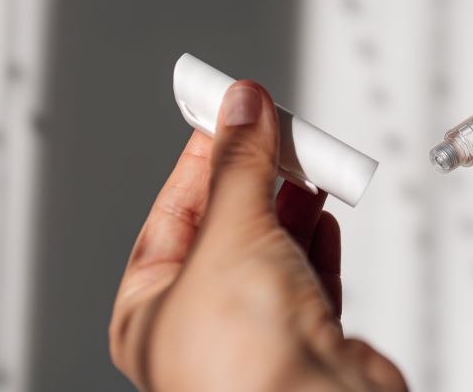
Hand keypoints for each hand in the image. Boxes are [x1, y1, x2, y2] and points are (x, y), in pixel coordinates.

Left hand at [110, 81, 405, 391]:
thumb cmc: (245, 365)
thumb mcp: (229, 235)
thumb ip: (239, 167)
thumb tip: (240, 108)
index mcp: (152, 310)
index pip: (172, 213)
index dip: (202, 158)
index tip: (227, 113)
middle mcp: (203, 323)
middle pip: (227, 227)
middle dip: (255, 177)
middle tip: (276, 132)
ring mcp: (259, 331)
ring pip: (273, 248)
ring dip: (291, 203)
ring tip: (307, 164)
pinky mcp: (309, 337)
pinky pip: (309, 276)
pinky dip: (317, 240)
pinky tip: (321, 213)